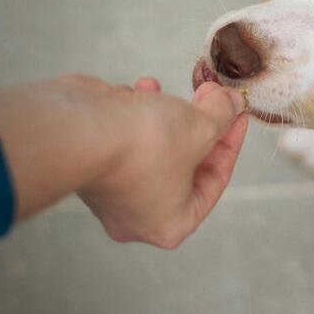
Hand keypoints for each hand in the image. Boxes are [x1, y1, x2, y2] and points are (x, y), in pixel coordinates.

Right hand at [77, 78, 248, 247]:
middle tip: (209, 97)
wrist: (78, 128)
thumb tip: (231, 103)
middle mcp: (136, 215)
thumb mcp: (200, 127)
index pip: (213, 184)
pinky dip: (133, 112)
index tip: (236, 115)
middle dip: (197, 124)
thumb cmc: (143, 144)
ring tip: (164, 90)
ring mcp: (110, 191)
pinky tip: (136, 91)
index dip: (230, 143)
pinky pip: (123, 138)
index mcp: (170, 223)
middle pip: (183, 165)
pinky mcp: (90, 163)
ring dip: (162, 113)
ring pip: (152, 147)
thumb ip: (222, 115)